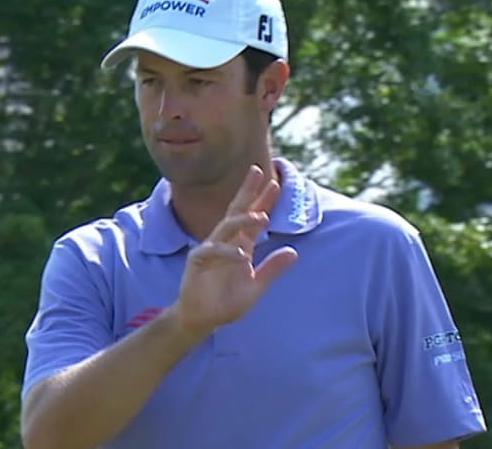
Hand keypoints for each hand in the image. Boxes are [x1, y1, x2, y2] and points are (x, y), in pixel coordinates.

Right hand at [174, 165, 297, 338]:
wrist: (202, 320)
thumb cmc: (226, 303)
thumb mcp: (256, 286)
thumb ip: (273, 269)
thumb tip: (294, 252)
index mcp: (240, 245)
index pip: (252, 217)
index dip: (263, 201)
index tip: (275, 183)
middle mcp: (226, 243)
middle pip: (236, 211)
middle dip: (247, 191)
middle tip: (258, 171)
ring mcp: (210, 250)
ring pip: (226, 227)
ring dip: (243, 220)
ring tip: (261, 217)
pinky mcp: (197, 261)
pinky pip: (212, 252)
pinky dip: (228, 253)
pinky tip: (242, 256)